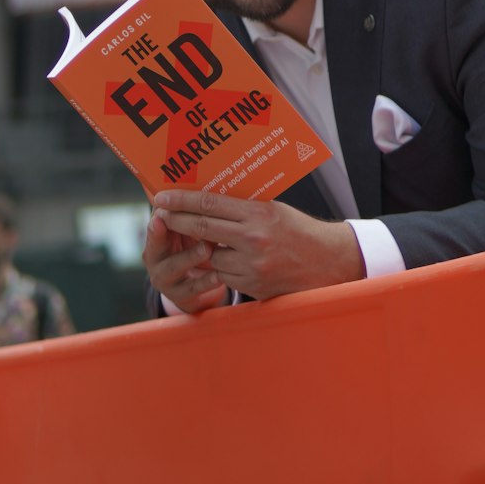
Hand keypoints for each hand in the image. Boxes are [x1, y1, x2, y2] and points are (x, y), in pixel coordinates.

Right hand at [142, 209, 230, 314]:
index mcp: (155, 235)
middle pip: (158, 244)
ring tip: (208, 248)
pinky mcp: (180, 294)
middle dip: (173, 232)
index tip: (163, 210)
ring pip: (175, 266)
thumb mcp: (186, 228)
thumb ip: (189, 210)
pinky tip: (220, 274)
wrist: (193, 281)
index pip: (155, 222)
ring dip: (191, 256)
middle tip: (191, 223)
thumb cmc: (191, 242)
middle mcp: (155, 256)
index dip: (161, 215)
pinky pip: (193, 287)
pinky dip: (206, 281)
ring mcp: (165, 277)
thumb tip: (202, 177)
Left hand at [151, 190, 365, 300]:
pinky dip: (221, 267)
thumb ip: (242, 208)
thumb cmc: (297, 230)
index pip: (210, 204)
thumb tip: (206, 201)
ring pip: (210, 256)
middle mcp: (253, 239)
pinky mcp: (252, 286)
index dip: (182, 201)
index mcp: (257, 213)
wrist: (326, 262)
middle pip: (202, 229)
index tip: (161, 197)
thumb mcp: (272, 209)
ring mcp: (252, 265)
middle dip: (176, 221)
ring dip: (201, 249)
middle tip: (159, 214)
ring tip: (196, 240)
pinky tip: (227, 260)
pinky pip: (225, 275)